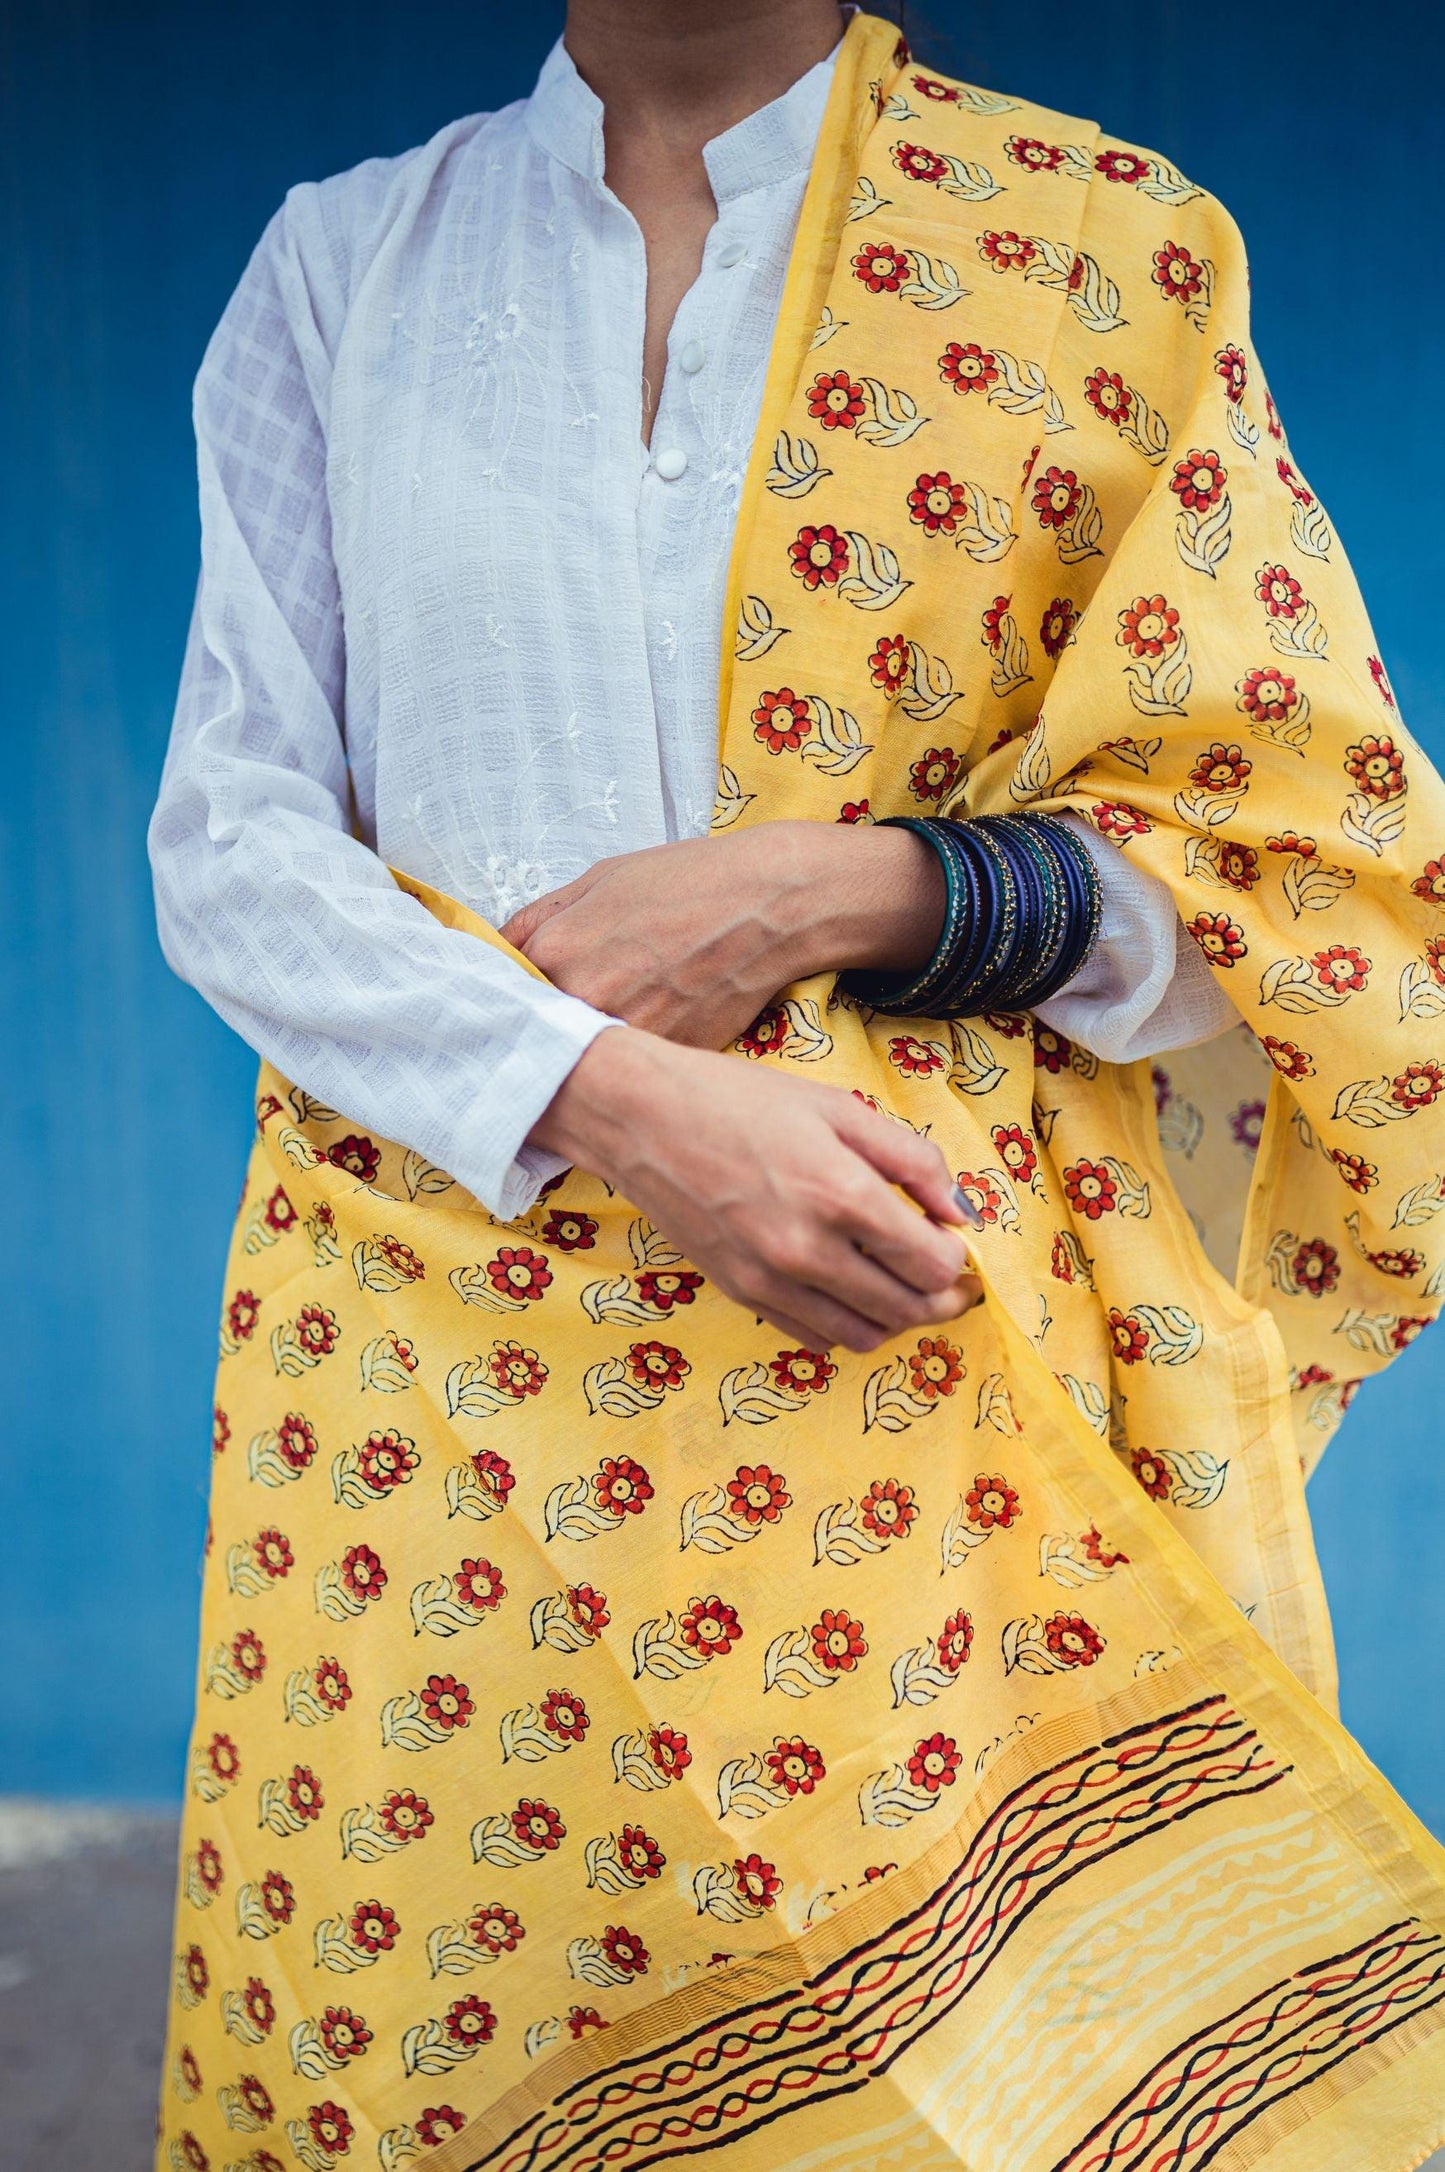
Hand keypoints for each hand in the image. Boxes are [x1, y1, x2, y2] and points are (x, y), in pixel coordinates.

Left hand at [499, 819, 944, 1049]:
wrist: (769, 904)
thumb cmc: (686, 881)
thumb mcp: (600, 879)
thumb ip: (539, 918)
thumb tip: (494, 951)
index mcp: (556, 951)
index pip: (501, 991)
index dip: (506, 996)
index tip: (509, 1000)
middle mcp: (585, 1001)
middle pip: (537, 1031)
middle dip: (540, 1025)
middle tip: (559, 1012)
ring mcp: (629, 1037)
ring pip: (583, 1056)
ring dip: (581, 1046)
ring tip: (608, 1020)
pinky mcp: (668, 1059)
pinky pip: (630, 1065)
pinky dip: (628, 1056)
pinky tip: (643, 1031)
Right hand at [530, 1026, 982, 1351]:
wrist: (643, 1118)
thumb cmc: (741, 1101)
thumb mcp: (839, 1108)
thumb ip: (912, 1158)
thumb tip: (962, 1211)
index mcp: (843, 1195)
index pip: (932, 1264)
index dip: (958, 1259)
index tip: (955, 1242)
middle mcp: (810, 1250)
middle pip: (909, 1310)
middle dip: (941, 1298)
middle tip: (948, 1277)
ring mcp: (772, 1281)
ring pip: (864, 1335)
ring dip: (896, 1319)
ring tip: (900, 1285)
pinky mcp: (742, 1294)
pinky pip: (814, 1338)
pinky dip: (845, 1325)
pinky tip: (848, 1290)